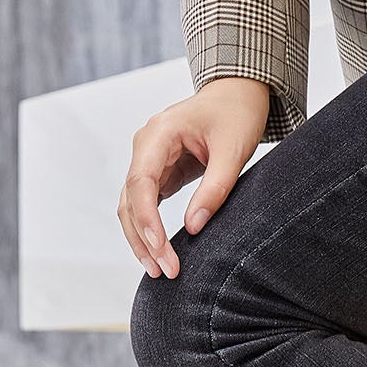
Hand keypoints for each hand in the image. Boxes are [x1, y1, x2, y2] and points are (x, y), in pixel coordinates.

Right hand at [118, 76, 269, 277]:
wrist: (236, 95)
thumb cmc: (236, 115)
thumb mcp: (234, 151)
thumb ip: (215, 188)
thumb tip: (194, 227)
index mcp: (159, 133)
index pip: (141, 181)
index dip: (147, 219)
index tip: (160, 249)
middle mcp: (145, 146)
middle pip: (130, 199)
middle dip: (144, 238)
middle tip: (165, 271)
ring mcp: (148, 159)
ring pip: (132, 205)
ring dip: (142, 239)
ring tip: (160, 270)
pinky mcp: (158, 172)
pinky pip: (145, 204)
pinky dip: (149, 229)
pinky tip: (159, 253)